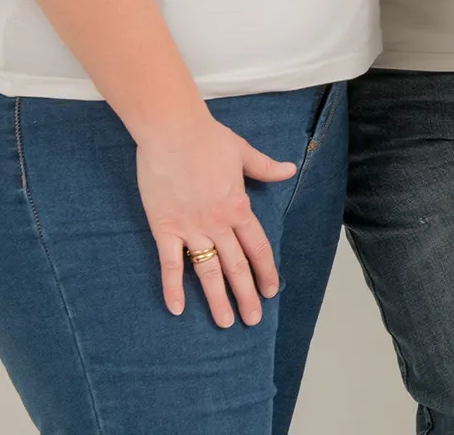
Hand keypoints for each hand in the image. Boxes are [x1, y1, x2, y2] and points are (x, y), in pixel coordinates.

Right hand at [135, 108, 296, 325]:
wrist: (172, 131)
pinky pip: (170, 264)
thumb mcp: (243, 152)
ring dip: (217, 299)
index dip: (266, 271)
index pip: (258, 247)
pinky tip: (177, 308)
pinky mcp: (164, 227)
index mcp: (239, 206)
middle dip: (246, 295)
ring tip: (225, 323)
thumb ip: (265, 168)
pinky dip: (173, 287)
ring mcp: (190, 228)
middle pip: (236, 266)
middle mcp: (218, 223)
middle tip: (252, 320)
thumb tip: (289, 170)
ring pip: (208, 271)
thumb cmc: (208, 138)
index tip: (271, 290)